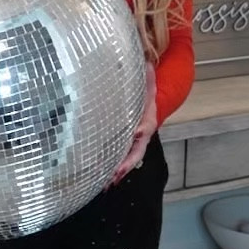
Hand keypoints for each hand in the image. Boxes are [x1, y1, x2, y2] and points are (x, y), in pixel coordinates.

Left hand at [110, 62, 157, 183]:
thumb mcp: (147, 83)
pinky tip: (100, 179)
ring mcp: (132, 143)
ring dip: (117, 172)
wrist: (146, 100)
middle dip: (125, 165)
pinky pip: (118, 159)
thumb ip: (147, 76)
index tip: (133, 140)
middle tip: (114, 175)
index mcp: (147, 121)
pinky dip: (111, 170)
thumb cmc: (144, 93)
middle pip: (135, 153)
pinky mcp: (122, 146)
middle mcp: (141, 135)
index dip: (139, 135)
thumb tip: (147, 64)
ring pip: (127, 160)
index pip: (144, 130)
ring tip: (105, 183)